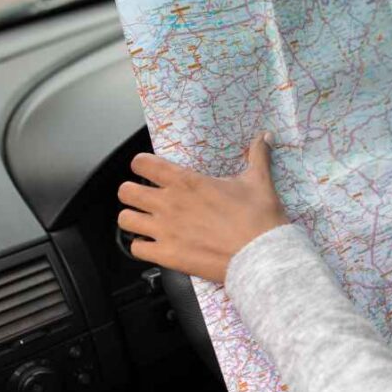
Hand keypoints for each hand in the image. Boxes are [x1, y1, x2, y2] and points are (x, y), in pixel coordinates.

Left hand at [117, 133, 288, 282]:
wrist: (261, 255)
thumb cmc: (258, 218)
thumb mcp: (259, 181)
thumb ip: (257, 155)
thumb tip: (266, 136)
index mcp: (186, 182)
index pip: (142, 163)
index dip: (143, 165)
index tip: (150, 170)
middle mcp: (168, 203)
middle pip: (125, 191)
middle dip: (133, 193)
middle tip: (147, 198)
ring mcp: (164, 230)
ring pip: (125, 220)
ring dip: (135, 219)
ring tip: (147, 222)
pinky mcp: (166, 255)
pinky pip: (136, 249)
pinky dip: (143, 247)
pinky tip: (156, 245)